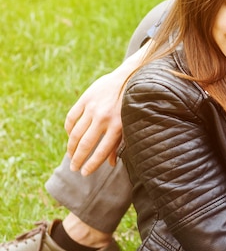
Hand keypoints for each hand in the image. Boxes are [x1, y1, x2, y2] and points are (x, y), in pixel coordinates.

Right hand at [65, 45, 147, 174]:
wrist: (130, 77)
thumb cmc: (132, 105)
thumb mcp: (130, 125)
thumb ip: (119, 144)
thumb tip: (111, 164)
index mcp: (117, 126)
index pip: (101, 151)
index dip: (91, 164)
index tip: (84, 173)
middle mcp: (104, 118)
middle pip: (86, 144)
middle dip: (78, 159)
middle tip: (73, 168)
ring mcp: (93, 108)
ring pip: (76, 133)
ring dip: (71, 147)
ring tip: (70, 156)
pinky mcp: (86, 98)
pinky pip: (72, 117)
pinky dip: (69, 129)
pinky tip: (70, 136)